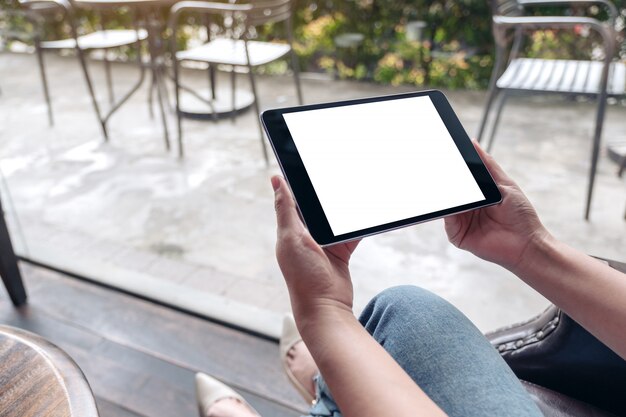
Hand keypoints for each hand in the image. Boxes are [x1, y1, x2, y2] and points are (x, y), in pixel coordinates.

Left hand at [272, 176, 359, 323]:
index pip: (293, 198)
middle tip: (338, 170)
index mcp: (290, 229)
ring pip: (336, 217)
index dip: (299, 180)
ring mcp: (324, 243)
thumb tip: (275, 180)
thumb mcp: (291, 238)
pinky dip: (358, 225)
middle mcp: (305, 234)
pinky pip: (352, 233)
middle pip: (317, 205)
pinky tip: (367, 213)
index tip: (308, 159)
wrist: (326, 309)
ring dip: (344, 208)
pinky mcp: (341, 251)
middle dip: (327, 191)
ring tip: (355, 188)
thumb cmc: (303, 276)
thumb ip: (285, 209)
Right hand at [444, 141, 549, 270]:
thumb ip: (488, 165)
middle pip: (451, 191)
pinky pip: (447, 220)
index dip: (453, 168)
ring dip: (445, 195)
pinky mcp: (458, 235)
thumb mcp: (505, 184)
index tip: (445, 153)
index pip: (460, 180)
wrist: (526, 244)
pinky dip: (446, 211)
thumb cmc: (521, 216)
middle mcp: (467, 208)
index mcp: (477, 195)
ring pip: (446, 204)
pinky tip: (451, 203)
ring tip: (445, 183)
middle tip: (439, 167)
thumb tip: (473, 143)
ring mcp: (461, 221)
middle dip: (445, 180)